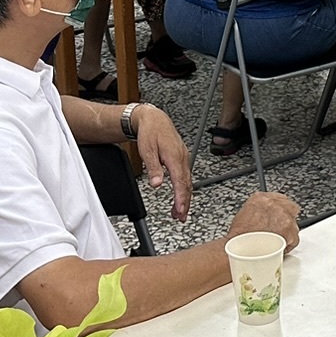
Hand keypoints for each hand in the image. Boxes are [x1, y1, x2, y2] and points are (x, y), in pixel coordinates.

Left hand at [131, 103, 190, 218]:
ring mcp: (184, 158)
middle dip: (185, 202)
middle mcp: (182, 158)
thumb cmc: (150, 132)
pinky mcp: (182, 158)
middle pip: (187, 185)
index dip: (181, 198)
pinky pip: (186, 176)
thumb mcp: (147, 150)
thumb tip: (157, 184)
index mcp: (175, 157)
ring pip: (187, 181)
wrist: (154, 119)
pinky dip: (184, 188)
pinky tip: (181, 195)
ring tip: (179, 212)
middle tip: (180, 217)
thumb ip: (153, 168)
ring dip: (185, 197)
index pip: (180, 182)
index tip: (180, 211)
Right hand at [228, 191, 301, 252]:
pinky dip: (289, 245)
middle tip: (281, 229)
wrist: (239, 247)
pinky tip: (280, 248)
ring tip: (277, 241)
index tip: (280, 217)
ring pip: (293, 224)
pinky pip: (294, 239)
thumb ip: (258, 211)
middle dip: (287, 219)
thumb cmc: (238, 236)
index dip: (281, 210)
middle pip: (290, 208)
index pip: (279, 198)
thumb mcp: (244, 215)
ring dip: (287, 233)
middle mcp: (272, 203)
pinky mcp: (288, 229)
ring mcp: (282, 215)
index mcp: (260, 198)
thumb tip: (264, 217)